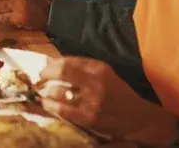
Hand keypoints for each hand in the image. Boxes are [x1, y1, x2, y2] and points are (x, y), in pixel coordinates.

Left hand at [38, 57, 176, 142]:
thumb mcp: (103, 73)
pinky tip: (46, 103)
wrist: (138, 117)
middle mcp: (96, 82)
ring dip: (46, 91)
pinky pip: (63, 110)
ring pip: (59, 91)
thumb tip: (51, 62)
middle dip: (46, 73)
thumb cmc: (117, 93)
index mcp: (99, 68)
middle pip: (62, 71)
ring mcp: (93, 101)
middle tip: (40, 77)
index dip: (52, 63)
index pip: (68, 60)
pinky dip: (50, 105)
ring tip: (43, 91)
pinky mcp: (90, 117)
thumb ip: (80, 67)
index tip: (45, 66)